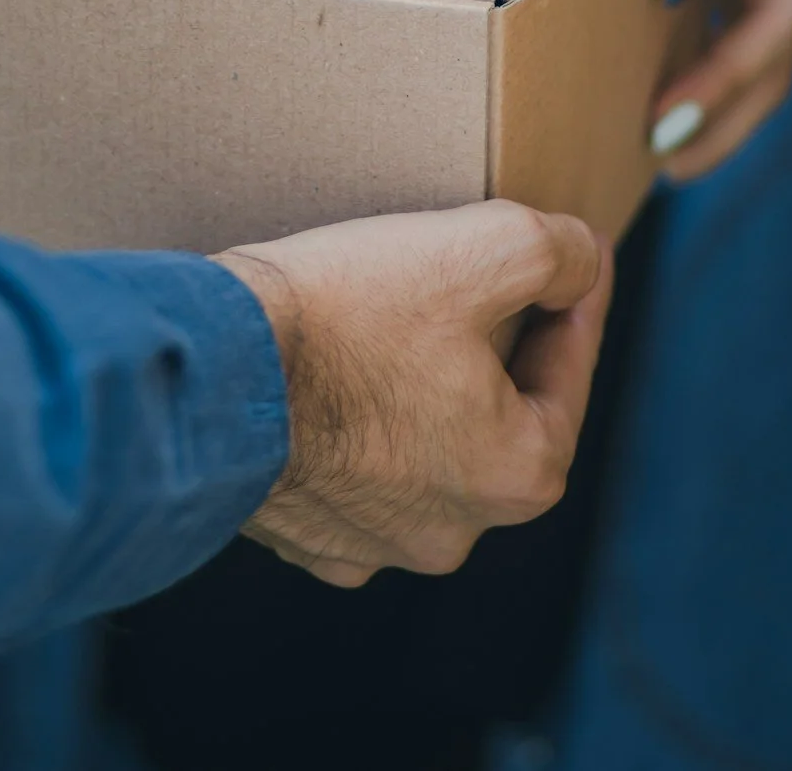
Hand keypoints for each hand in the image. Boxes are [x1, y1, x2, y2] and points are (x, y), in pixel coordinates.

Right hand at [214, 201, 611, 586]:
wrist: (209, 369)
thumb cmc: (344, 313)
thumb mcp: (477, 248)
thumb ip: (555, 251)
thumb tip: (582, 260)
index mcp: (517, 472)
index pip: (569, 368)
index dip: (573, 296)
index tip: (571, 253)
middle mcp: (454, 530)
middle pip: (496, 414)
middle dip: (494, 347)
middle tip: (473, 279)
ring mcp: (372, 543)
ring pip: (422, 449)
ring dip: (419, 392)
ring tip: (392, 321)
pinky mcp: (303, 534)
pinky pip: (349, 474)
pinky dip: (351, 428)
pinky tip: (331, 380)